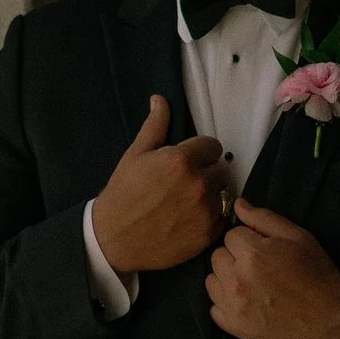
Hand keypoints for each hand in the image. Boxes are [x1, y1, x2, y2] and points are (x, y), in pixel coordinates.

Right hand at [92, 96, 229, 273]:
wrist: (115, 239)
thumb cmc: (123, 194)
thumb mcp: (135, 155)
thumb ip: (155, 126)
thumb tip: (160, 99)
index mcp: (182, 160)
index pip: (213, 146)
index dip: (200, 152)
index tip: (188, 162)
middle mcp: (199, 184)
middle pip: (222, 169)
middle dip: (207, 172)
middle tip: (186, 183)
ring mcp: (206, 211)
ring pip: (225, 193)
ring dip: (212, 194)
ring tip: (189, 202)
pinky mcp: (208, 234)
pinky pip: (223, 217)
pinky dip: (212, 217)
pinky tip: (192, 219)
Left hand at [205, 200, 339, 338]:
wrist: (330, 318)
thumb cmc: (316, 273)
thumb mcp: (298, 237)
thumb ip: (263, 218)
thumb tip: (238, 205)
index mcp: (251, 253)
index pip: (231, 235)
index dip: (248, 240)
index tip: (264, 250)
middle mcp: (236, 279)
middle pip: (217, 257)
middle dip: (234, 258)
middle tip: (258, 267)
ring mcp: (233, 306)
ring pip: (212, 281)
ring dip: (227, 279)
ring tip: (251, 285)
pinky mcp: (234, 327)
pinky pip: (214, 308)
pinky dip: (226, 304)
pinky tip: (246, 303)